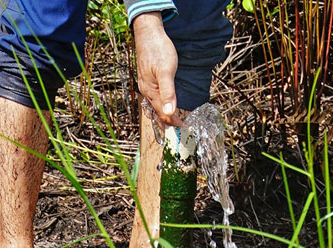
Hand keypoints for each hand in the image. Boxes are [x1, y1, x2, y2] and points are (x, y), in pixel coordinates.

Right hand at [133, 12, 185, 126]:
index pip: (163, 113)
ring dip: (166, 115)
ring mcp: (146, 85)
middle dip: (170, 121)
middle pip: (158, 112)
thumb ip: (168, 92)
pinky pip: (155, 98)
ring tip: (175, 121)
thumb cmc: (158, 50)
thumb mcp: (166, 71)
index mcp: (150, 91)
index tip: (186, 127)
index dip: (175, 122)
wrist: (148, 33)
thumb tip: (170, 112)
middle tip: (183, 127)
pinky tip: (167, 105)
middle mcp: (146, 91)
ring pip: (156, 106)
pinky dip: (162, 105)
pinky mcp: (149, 80)